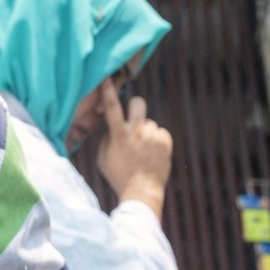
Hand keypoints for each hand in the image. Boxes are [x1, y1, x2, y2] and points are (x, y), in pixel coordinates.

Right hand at [96, 80, 171, 214]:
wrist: (142, 191)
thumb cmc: (118, 175)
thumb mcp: (103, 158)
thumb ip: (105, 138)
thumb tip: (109, 125)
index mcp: (119, 136)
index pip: (112, 108)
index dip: (108, 92)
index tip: (107, 78)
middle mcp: (137, 133)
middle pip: (138, 103)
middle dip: (135, 105)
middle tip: (133, 117)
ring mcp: (153, 137)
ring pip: (148, 122)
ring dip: (145, 131)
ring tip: (142, 149)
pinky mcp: (166, 142)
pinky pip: (159, 132)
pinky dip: (155, 140)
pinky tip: (151, 153)